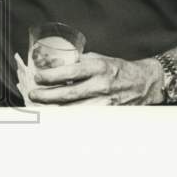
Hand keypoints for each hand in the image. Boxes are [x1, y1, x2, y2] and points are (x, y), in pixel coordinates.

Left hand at [27, 52, 163, 105]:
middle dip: (47, 95)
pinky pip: (83, 117)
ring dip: (54, 109)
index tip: (38, 77)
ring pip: (74, 109)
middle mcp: (101, 85)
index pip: (70, 73)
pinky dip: (68, 117)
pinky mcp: (107, 114)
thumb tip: (53, 63)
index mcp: (98, 68)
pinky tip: (57, 115)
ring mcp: (105, 102)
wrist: (144, 82)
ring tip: (40, 106)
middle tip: (33, 94)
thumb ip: (77, 61)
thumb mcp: (98, 58)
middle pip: (68, 94)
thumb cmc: (118, 69)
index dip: (51, 76)